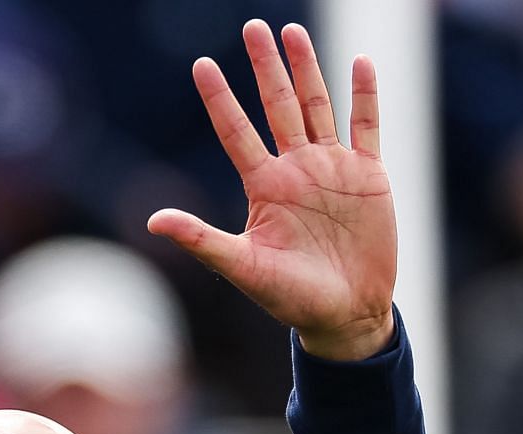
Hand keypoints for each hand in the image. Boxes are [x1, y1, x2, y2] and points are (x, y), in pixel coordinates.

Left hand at [148, 21, 395, 361]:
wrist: (346, 315)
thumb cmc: (291, 298)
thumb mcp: (244, 267)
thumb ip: (202, 240)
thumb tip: (153, 220)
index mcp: (264, 186)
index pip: (236, 132)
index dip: (220, 99)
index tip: (202, 65)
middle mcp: (296, 169)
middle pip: (277, 106)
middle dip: (266, 67)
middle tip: (253, 27)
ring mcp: (333, 168)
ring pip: (317, 106)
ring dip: (307, 69)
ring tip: (292, 32)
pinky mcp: (368, 176)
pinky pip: (367, 126)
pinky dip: (365, 96)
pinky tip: (360, 63)